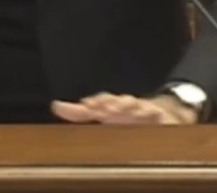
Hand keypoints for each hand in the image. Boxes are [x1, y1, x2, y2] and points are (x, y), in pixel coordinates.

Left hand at [51, 92, 196, 124]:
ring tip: (123, 109)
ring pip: (136, 104)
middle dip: (111, 103)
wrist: (161, 113)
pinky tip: (149, 112)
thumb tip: (55, 105)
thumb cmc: (126, 115)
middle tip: (103, 108)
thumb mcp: (102, 115)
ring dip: (129, 106)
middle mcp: (126, 104)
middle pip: (118, 100)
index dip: (94, 103)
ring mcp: (143, 108)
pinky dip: (153, 112)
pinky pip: (156, 112)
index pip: (101, 101)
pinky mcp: (159, 114)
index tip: (87, 106)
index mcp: (112, 105)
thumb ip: (79, 113)